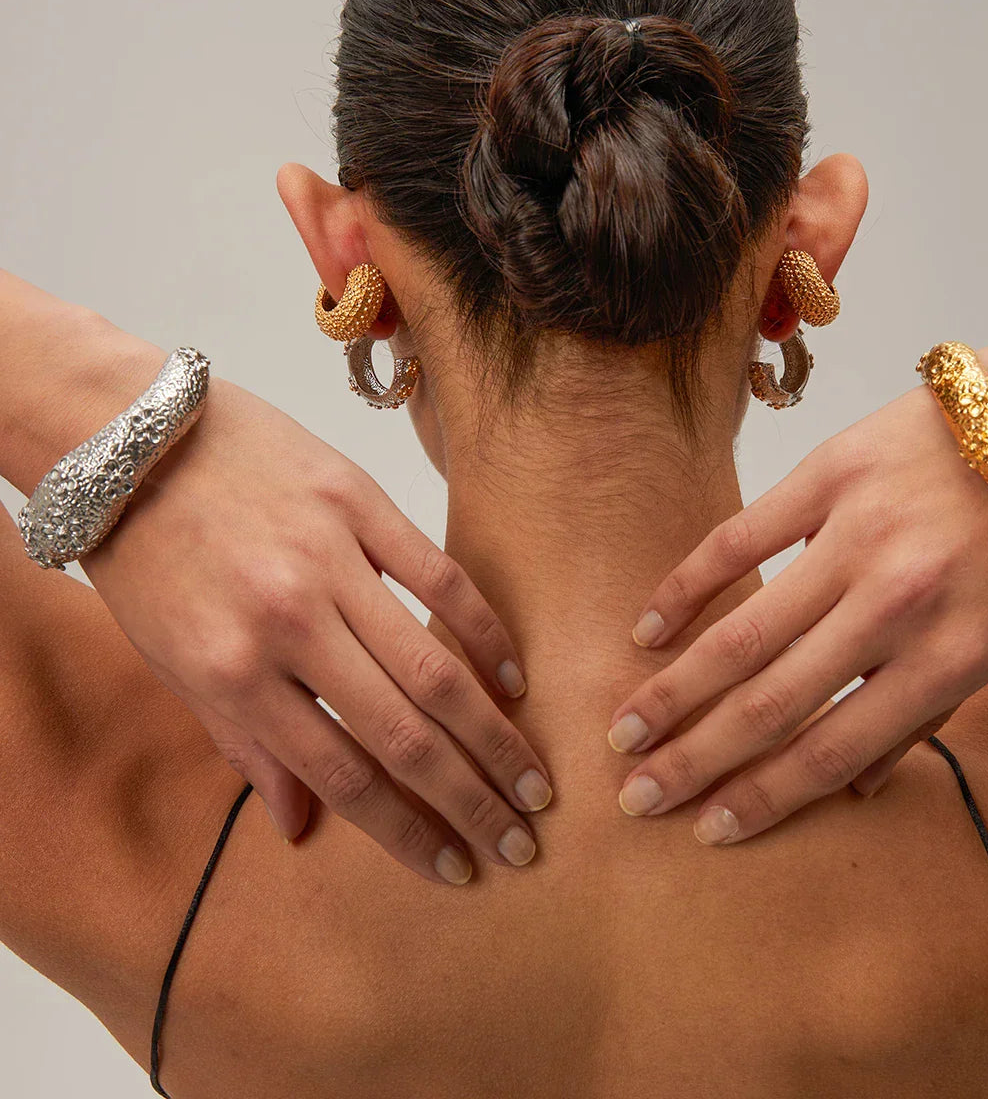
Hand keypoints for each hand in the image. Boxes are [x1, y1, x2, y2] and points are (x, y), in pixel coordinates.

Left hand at [83, 362, 551, 884]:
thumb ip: (243, 743)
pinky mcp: (359, 503)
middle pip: (402, 733)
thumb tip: (299, 825)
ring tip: (534, 779)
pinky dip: (483, 632)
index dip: (407, 833)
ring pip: (432, 666)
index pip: (341, 776)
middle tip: (523, 839)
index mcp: (232, 674)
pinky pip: (439, 577)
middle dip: (471, 799)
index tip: (456, 866)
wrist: (132, 443)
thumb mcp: (172, 663)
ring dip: (493, 734)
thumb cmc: (148, 559)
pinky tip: (514, 678)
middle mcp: (286, 625)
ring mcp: (329, 560)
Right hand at [607, 381, 987, 843]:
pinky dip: (686, 590)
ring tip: (625, 730)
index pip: (834, 750)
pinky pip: (738, 541)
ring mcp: (856, 538)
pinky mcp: (826, 477)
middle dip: (697, 759)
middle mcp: (897, 606)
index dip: (762, 798)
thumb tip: (848, 789)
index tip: (707, 829)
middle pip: (774, 702)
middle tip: (637, 796)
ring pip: (744, 632)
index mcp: (950, 659)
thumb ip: (924, 719)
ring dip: (675, 691)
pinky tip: (647, 632)